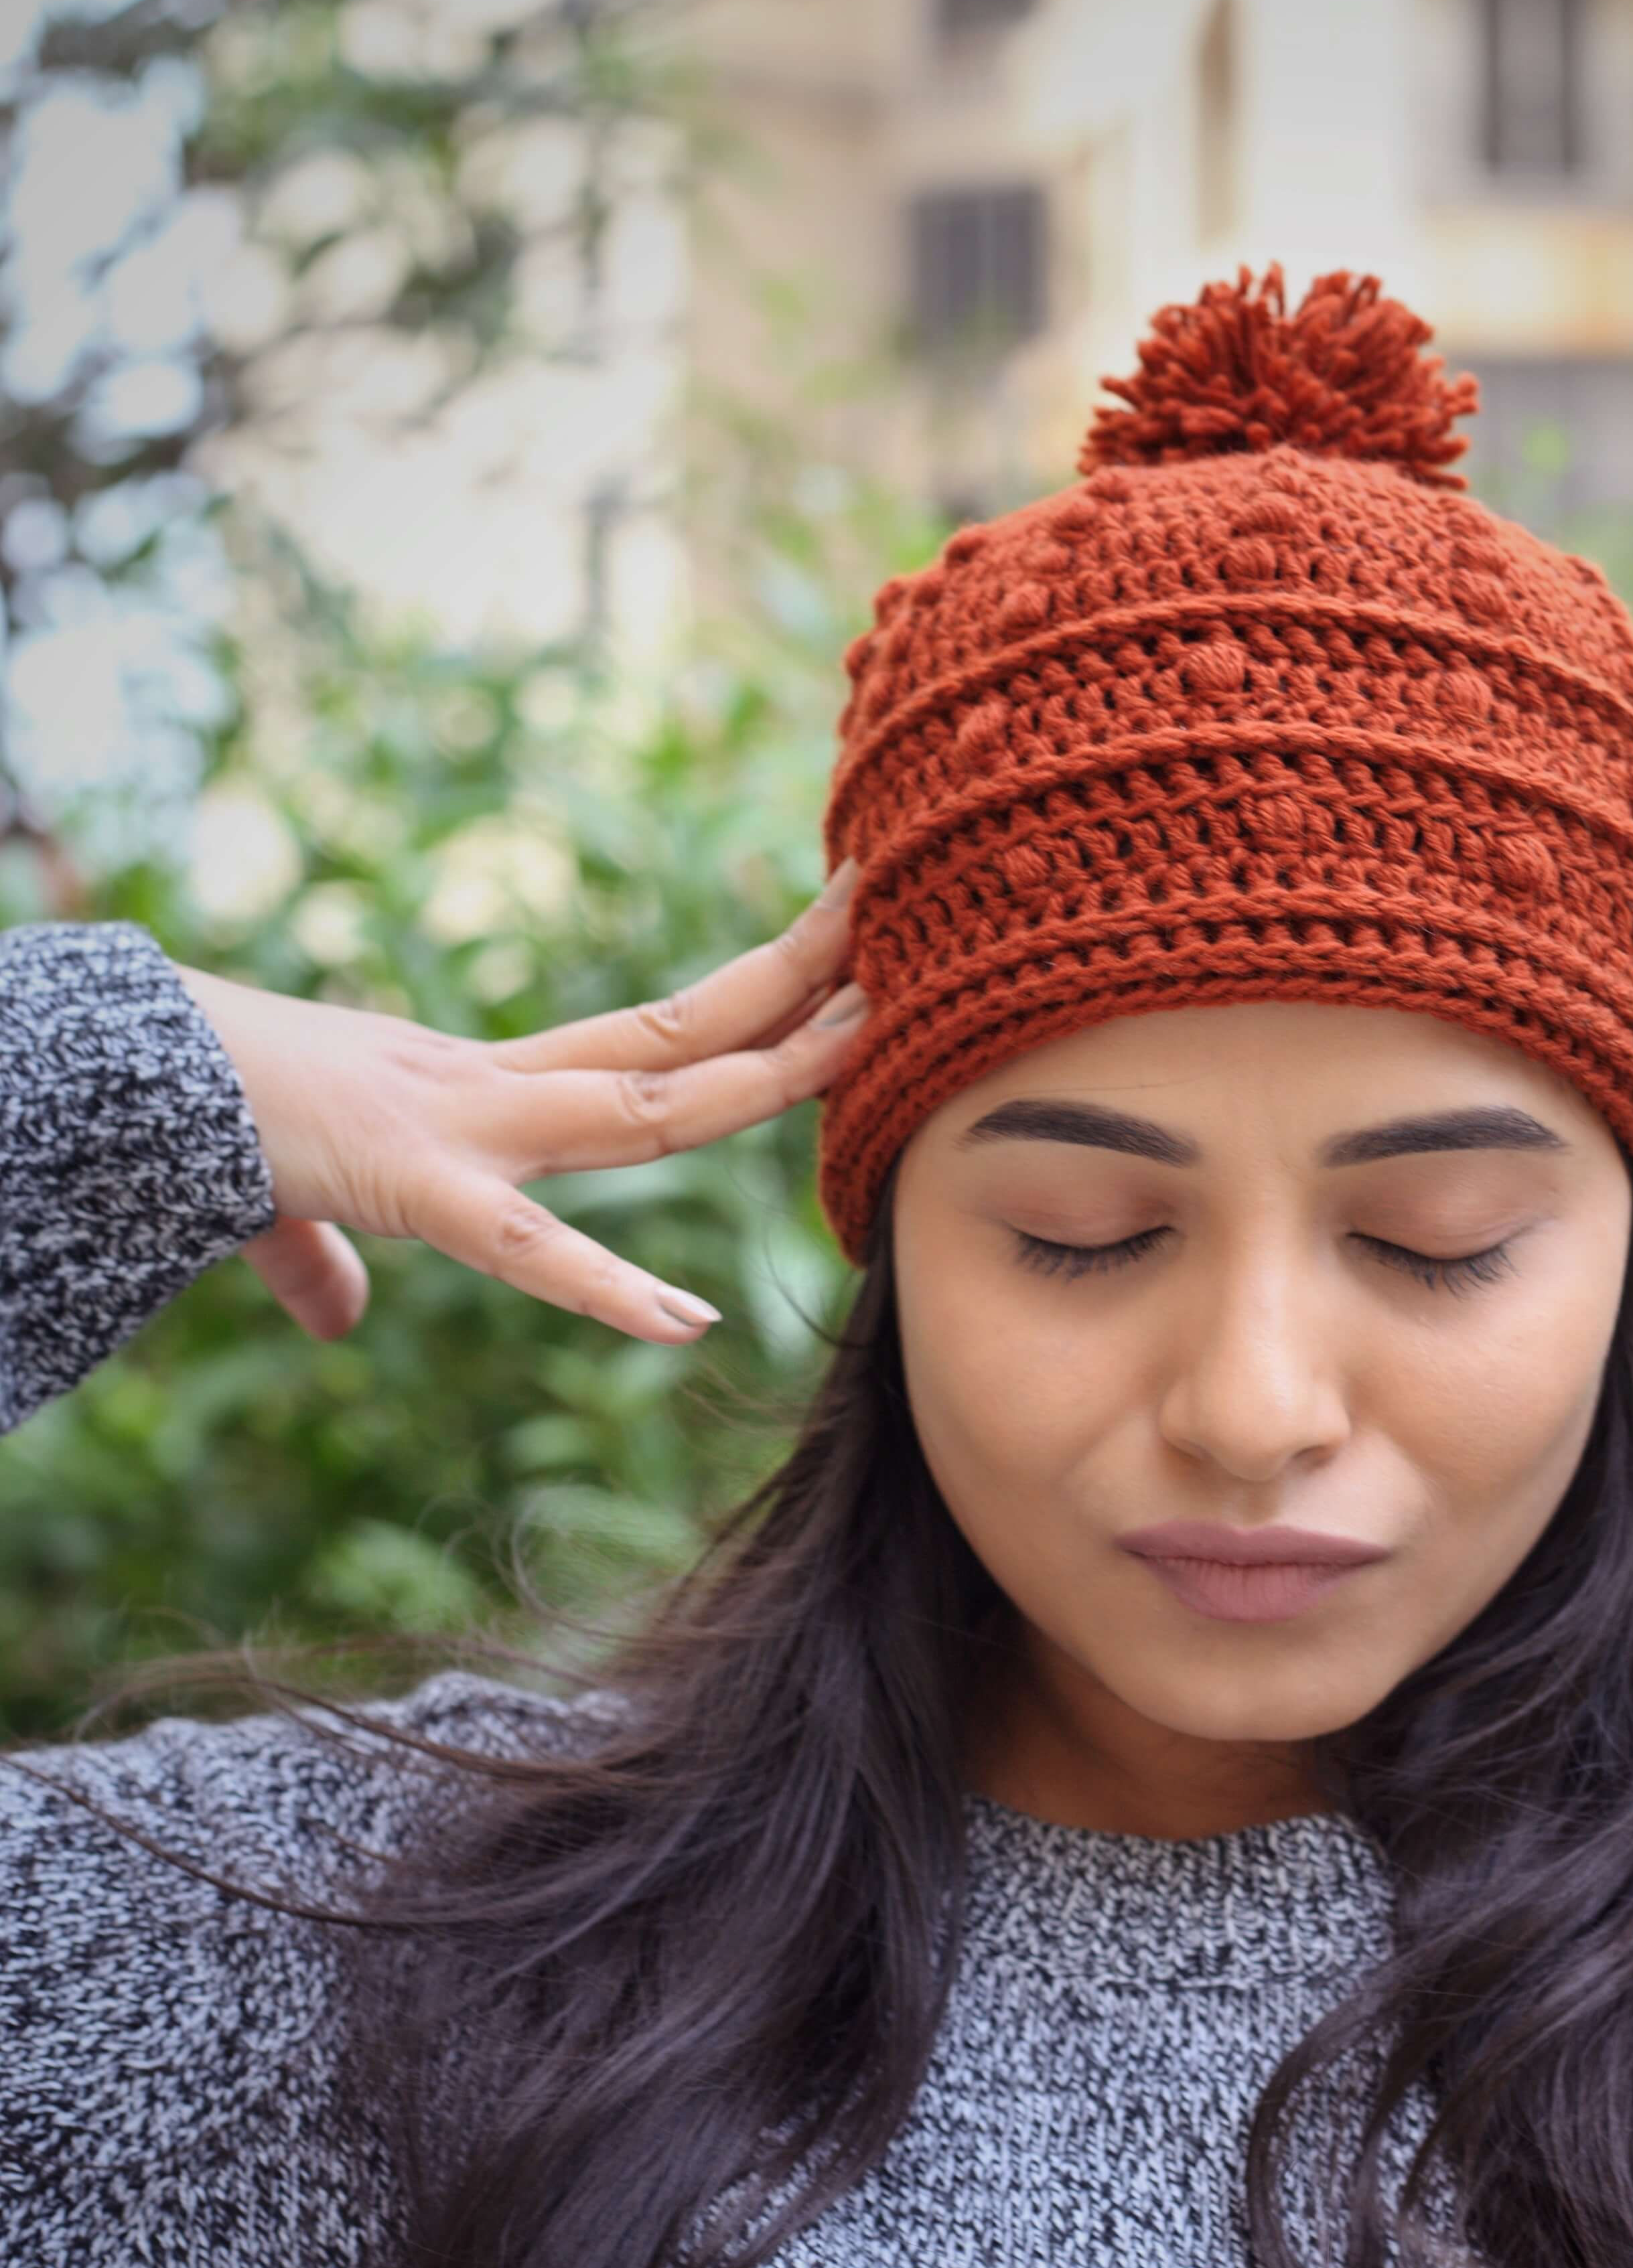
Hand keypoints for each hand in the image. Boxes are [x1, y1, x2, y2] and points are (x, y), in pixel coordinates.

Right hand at [178, 869, 868, 1345]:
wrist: (104, 1074)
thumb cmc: (189, 1123)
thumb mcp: (281, 1202)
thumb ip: (318, 1258)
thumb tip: (331, 1314)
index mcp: (476, 1091)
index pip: (641, 1042)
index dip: (741, 1015)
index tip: (833, 975)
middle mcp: (489, 1092)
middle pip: (672, 1042)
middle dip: (786, 1000)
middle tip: (893, 944)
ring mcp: (458, 1130)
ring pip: (642, 1101)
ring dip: (760, 1072)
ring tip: (868, 1026)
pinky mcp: (407, 1185)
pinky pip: (521, 1244)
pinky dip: (600, 1288)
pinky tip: (682, 1323)